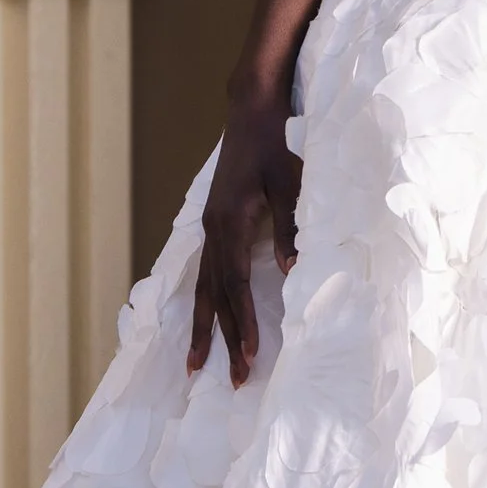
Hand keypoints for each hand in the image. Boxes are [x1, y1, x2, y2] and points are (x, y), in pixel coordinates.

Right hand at [187, 89, 302, 385]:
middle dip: (222, 340)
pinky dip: (206, 300)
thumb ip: (288, 226)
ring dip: (205, 327)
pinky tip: (204, 317)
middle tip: (231, 379)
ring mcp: (209, 226)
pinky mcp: (214, 221)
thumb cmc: (275, 142)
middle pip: (215, 296)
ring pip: (204, 288)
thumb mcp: (289, 181)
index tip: (251, 356)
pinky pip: (205, 271)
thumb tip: (290, 270)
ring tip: (195, 365)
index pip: (235, 285)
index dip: (244, 322)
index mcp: (228, 222)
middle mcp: (212, 229)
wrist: (252, 107)